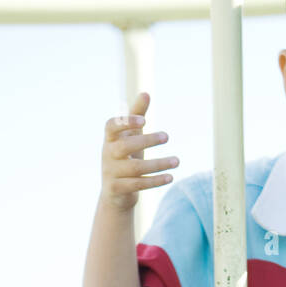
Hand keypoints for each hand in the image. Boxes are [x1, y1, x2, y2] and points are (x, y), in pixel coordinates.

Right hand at [101, 91, 178, 210]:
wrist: (114, 193)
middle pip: (125, 146)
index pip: (111, 126)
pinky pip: (138, 184)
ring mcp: (110, 173)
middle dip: (146, 140)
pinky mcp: (117, 189)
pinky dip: (155, 181)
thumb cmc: (124, 158)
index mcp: (109, 139)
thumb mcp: (130, 137)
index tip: (145, 120)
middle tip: (167, 136)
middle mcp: (107, 155)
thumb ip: (137, 115)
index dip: (125, 122)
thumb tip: (146, 93)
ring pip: (135, 168)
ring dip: (158, 164)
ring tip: (177, 161)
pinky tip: (170, 177)